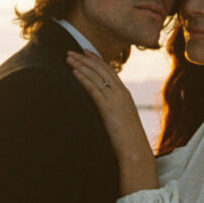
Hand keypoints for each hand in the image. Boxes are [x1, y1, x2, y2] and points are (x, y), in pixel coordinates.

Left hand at [66, 51, 157, 193]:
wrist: (135, 150)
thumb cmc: (128, 140)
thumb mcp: (120, 120)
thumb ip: (112, 111)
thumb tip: (101, 110)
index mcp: (125, 95)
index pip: (110, 71)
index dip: (97, 61)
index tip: (86, 53)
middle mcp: (121, 93)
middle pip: (102, 70)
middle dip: (86, 59)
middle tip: (72, 51)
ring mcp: (116, 99)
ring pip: (96, 76)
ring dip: (81, 65)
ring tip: (68, 58)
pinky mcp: (108, 108)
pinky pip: (94, 88)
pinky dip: (83, 78)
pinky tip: (74, 72)